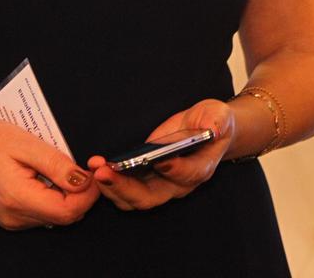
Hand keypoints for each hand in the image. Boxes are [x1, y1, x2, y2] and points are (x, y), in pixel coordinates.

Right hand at [0, 111, 98, 229]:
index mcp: (17, 198)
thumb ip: (59, 166)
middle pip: (65, 216)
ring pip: (56, 215)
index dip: (89, 194)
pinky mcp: (11, 217)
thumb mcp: (28, 144)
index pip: (68, 211)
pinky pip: (44, 212)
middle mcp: (14, 216)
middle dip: (82, 194)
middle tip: (84, 165)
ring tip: (63, 167)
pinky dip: (55, 196)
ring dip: (69, 195)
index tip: (94, 171)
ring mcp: (12, 220)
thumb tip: (85, 181)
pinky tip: (49, 176)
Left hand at [87, 99, 233, 210]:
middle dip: (125, 187)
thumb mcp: (218, 115)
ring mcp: (159, 185)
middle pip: (150, 197)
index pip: (187, 175)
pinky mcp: (144, 180)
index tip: (159, 160)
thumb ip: (216, 122)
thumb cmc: (212, 123)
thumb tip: (212, 130)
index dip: (174, 170)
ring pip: (132, 199)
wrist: (206, 130)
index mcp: (200, 168)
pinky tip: (96, 167)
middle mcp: (178, 184)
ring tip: (96, 169)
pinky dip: (109, 182)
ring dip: (111, 187)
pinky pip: (124, 190)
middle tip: (105, 172)